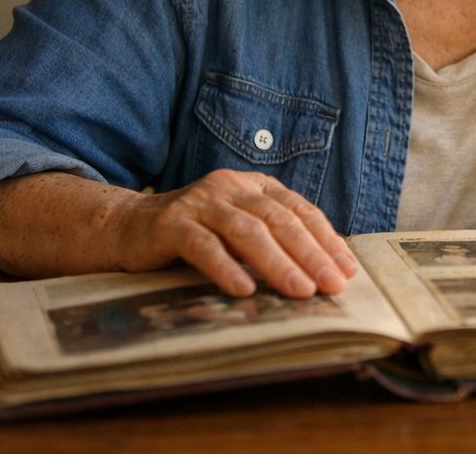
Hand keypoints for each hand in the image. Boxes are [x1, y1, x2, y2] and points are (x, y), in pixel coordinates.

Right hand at [108, 169, 359, 298]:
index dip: (326, 239)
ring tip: (300, 290)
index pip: (299, 211)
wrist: (128, 228)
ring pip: (247, 231)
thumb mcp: (238, 231)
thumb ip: (271, 242)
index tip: (347, 269)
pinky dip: (225, 267)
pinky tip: (244, 289)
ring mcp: (200, 202)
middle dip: (311, 254)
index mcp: (254, 186)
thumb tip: (319, 274)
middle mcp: (231, 187)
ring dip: (277, 262)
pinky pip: (203, 245)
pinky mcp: (171, 223)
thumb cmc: (194, 234)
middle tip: (332, 284)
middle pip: (279, 220)